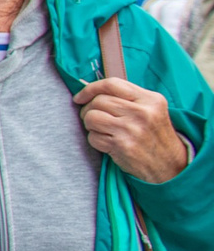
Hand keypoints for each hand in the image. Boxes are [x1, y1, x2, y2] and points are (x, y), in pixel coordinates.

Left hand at [75, 77, 191, 183]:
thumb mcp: (151, 111)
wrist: (171, 167)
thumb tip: (89, 90)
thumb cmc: (155, 137)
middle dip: (88, 109)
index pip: (112, 84)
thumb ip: (127, 98)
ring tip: (101, 129)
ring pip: (92, 117)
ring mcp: (132, 129)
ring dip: (90, 124)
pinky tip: (108, 143)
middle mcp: (142, 112)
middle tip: (93, 118)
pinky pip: (93, 137)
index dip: (90, 88)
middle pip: (98, 101)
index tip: (80, 97)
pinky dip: (95, 140)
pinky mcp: (122, 146)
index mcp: (151, 99)